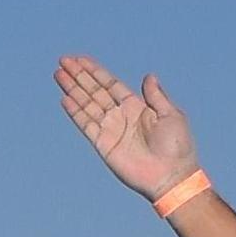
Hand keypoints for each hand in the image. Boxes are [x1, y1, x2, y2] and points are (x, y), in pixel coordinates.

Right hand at [56, 53, 204, 201]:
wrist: (170, 176)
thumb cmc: (177, 146)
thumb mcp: (171, 115)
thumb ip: (156, 96)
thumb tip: (149, 76)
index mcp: (137, 106)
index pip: (110, 84)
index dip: (95, 71)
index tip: (80, 60)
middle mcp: (121, 116)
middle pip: (94, 91)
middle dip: (79, 76)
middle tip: (63, 61)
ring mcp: (111, 130)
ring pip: (87, 104)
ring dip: (73, 89)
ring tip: (58, 74)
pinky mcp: (104, 145)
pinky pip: (86, 125)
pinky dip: (76, 112)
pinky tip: (65, 99)